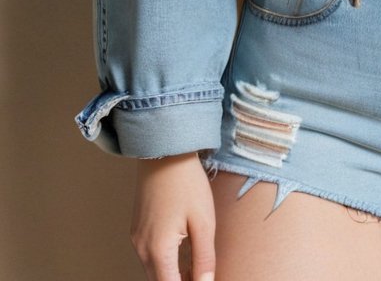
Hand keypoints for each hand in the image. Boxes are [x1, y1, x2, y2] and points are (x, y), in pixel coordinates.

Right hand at [130, 151, 215, 280]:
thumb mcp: (204, 221)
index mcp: (158, 250)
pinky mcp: (137, 229)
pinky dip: (165, 261)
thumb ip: (204, 258)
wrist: (164, 150)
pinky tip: (183, 252)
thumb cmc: (186, 183)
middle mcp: (142, 249)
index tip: (202, 280)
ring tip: (196, 267)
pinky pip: (150, 256)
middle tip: (202, 274)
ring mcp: (137, 239)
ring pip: (154, 271)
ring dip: (172, 274)